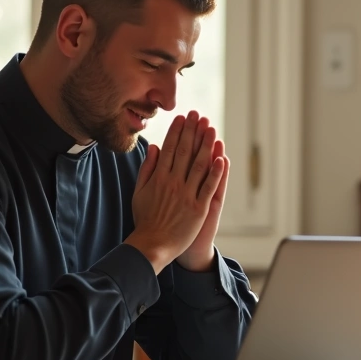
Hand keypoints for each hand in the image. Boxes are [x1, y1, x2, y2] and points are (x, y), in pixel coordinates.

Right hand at [126, 112, 224, 271]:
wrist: (152, 244)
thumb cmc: (145, 219)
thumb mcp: (139, 191)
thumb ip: (147, 168)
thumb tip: (154, 147)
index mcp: (159, 178)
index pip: (170, 148)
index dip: (177, 131)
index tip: (183, 117)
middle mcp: (173, 183)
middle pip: (185, 152)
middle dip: (192, 131)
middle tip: (199, 115)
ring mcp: (187, 195)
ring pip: (199, 165)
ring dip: (207, 145)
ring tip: (211, 129)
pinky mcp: (199, 208)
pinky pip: (209, 186)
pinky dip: (216, 172)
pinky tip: (221, 158)